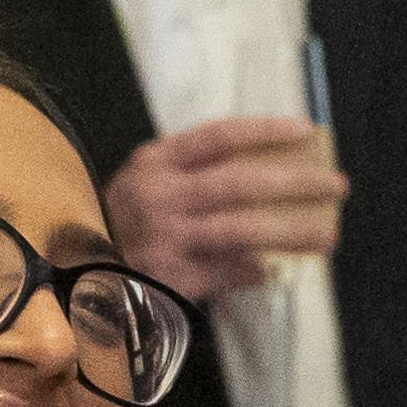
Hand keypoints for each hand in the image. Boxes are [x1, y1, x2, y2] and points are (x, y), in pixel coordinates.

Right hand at [104, 115, 345, 304]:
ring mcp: (166, 238)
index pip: (218, 137)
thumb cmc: (119, 220)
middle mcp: (161, 195)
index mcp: (156, 162)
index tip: (306, 130)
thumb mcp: (145, 184)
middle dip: (293, 183)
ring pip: (241, 229)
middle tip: (335, 184)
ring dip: (290, 232)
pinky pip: (225, 271)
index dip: (264, 131)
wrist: (72, 271)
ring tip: (328, 234)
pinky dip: (254, 271)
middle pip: (239, 182)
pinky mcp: (169, 276)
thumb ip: (195, 176)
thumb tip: (256, 178)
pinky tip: (276, 271)